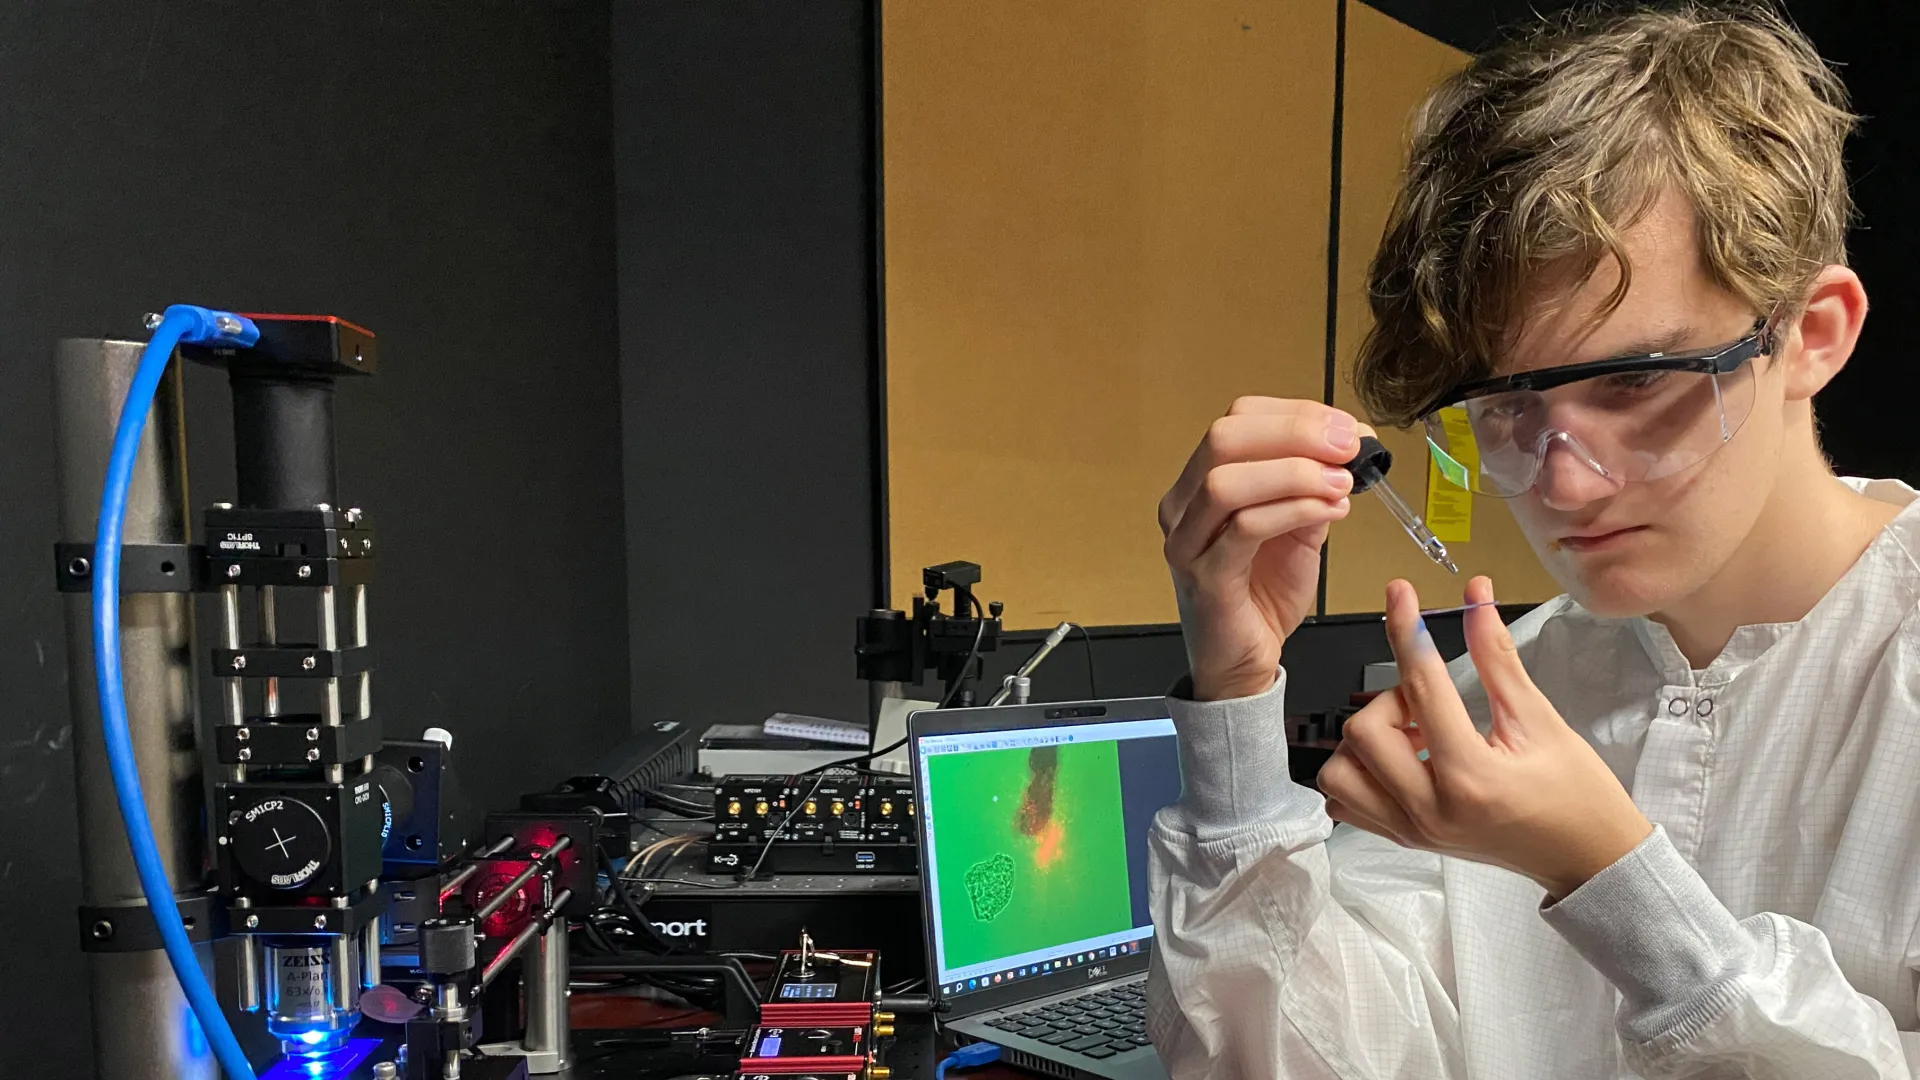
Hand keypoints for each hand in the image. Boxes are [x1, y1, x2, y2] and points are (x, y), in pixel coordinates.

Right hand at [1158, 398, 1365, 700]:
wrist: (1243, 663)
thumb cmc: (1262, 595)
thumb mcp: (1298, 528)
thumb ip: (1315, 486)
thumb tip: (1352, 444)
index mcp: (1199, 482)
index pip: (1237, 420)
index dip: (1295, 414)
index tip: (1347, 427)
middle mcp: (1182, 506)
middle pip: (1224, 438)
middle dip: (1294, 432)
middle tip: (1346, 445)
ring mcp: (1187, 541)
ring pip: (1227, 480)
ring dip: (1294, 472)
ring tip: (1341, 483)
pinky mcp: (1205, 577)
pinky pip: (1245, 528)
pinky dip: (1294, 510)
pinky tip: (1330, 510)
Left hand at [1317, 576, 1652, 898]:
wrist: (1588, 858)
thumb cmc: (1577, 794)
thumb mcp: (1541, 720)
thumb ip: (1497, 659)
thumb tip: (1475, 599)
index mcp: (1469, 777)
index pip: (1421, 688)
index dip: (1407, 630)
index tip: (1400, 595)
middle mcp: (1430, 809)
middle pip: (1363, 731)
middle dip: (1392, 700)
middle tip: (1430, 701)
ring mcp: (1412, 830)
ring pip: (1341, 771)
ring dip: (1366, 740)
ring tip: (1413, 735)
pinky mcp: (1405, 840)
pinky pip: (1346, 802)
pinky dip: (1359, 772)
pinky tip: (1399, 759)